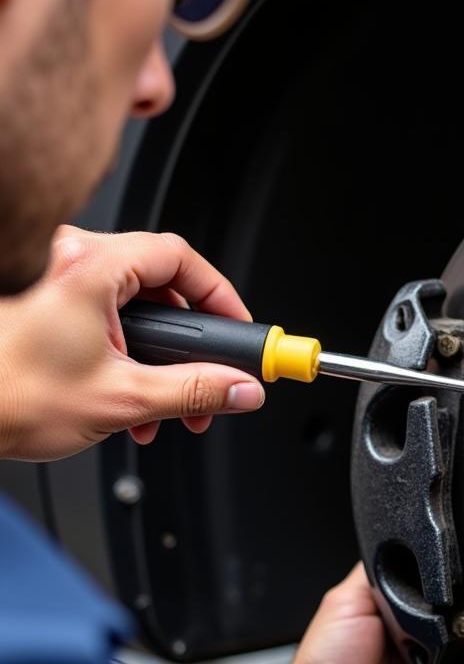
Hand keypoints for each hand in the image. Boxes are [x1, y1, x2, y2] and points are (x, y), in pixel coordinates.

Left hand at [0, 226, 265, 460]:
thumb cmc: (11, 397)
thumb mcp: (124, 398)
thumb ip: (195, 392)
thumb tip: (240, 388)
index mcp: (91, 269)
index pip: (179, 257)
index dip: (219, 295)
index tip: (238, 328)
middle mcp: (75, 265)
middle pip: (165, 289)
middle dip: (193, 346)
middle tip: (213, 378)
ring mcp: (64, 286)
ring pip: (141, 313)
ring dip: (165, 364)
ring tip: (169, 406)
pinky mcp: (57, 309)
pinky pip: (116, 324)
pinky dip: (136, 361)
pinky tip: (138, 402)